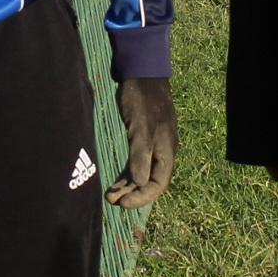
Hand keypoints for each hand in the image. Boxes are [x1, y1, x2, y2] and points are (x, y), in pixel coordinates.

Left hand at [111, 78, 178, 206]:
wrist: (142, 73)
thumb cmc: (143, 99)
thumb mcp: (141, 126)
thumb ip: (140, 154)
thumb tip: (140, 182)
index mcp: (167, 150)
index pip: (159, 184)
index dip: (142, 197)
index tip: (123, 203)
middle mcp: (162, 151)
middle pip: (151, 182)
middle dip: (133, 194)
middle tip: (112, 201)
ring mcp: (152, 145)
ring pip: (142, 173)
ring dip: (128, 186)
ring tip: (110, 195)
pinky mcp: (142, 138)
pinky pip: (136, 163)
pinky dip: (126, 173)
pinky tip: (115, 180)